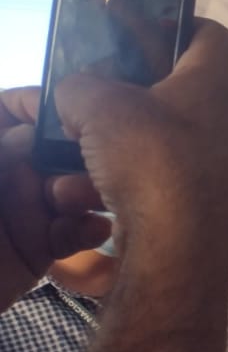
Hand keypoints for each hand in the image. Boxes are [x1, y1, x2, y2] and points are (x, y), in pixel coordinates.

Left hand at [0, 89, 109, 306]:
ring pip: (72, 188)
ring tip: (86, 203)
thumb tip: (32, 132)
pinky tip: (91, 232)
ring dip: (86, 194)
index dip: (40, 105)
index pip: (12, 110)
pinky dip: (87, 230)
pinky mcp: (41, 246)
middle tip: (94, 166)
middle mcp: (7, 174)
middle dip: (79, 155)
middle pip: (55, 148)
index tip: (72, 113)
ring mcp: (24, 210)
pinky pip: (75, 230)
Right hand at [52, 21, 227, 248]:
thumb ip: (80, 86)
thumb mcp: (99, 104)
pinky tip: (91, 175)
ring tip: (81, 132)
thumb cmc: (151, 159)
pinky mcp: (193, 194)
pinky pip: (155, 167)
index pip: (209, 33)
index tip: (135, 29)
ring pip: (161, 127)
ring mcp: (211, 158)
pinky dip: (124, 166)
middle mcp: (222, 117)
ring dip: (120, 128)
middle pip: (178, 81)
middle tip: (94, 85)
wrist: (178, 247)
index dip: (175, 21)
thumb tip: (78, 93)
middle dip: (132, 80)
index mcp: (214, 81)